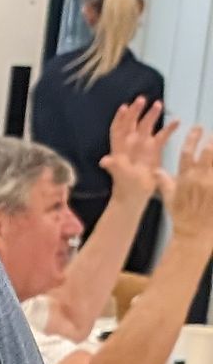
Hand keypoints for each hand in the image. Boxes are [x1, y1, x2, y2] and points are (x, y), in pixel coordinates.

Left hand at [103, 97, 167, 198]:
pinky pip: (162, 136)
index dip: (120, 118)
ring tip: (158, 104)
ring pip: (147, 126)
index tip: (124, 107)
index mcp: (119, 147)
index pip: (118, 128)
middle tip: (141, 99)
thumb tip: (104, 161)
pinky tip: (177, 121)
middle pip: (133, 123)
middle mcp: (131, 142)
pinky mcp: (155, 150)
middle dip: (136, 111)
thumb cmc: (123, 184)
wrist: (135, 194)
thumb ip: (113, 165)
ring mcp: (143, 145)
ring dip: (152, 115)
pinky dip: (169, 128)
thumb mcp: (118, 174)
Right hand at [168, 128, 212, 248]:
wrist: (194, 235)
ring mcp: (212, 185)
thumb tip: (156, 171)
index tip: (198, 128)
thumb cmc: (182, 217)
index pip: (188, 151)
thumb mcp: (170, 199)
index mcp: (185, 178)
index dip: (193, 137)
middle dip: (212, 141)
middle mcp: (200, 179)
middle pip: (208, 152)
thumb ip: (164, 182)